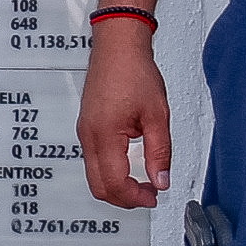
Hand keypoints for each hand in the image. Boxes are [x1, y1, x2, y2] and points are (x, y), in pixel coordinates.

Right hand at [77, 28, 171, 208]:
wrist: (117, 47)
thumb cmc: (134, 72)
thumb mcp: (157, 115)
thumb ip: (159, 152)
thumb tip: (160, 180)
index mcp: (105, 135)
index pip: (114, 183)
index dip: (135, 197)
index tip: (154, 196)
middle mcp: (89, 136)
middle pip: (98, 186)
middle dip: (124, 198)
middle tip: (149, 194)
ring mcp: (85, 132)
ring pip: (94, 175)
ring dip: (117, 185)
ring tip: (143, 181)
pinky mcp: (87, 127)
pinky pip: (94, 160)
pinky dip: (111, 171)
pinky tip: (131, 164)